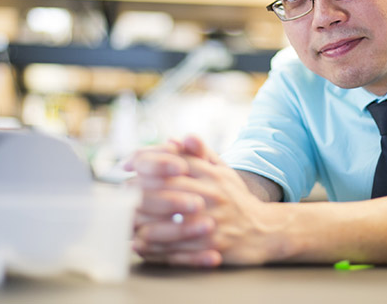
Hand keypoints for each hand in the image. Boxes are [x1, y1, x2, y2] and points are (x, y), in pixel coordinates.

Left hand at [129, 137, 280, 266]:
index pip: (173, 161)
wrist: (266, 230)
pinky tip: (140, 244)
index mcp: (212, 175)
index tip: (126, 164)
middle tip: (120, 195)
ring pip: (167, 222)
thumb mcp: (223, 172)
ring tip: (126, 221)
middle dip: (137, 192)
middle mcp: (212, 195)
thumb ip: (201, 154)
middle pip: (165, 189)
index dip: (146, 160)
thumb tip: (177, 137)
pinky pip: (177, 249)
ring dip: (142, 222)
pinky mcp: (213, 246)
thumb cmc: (237, 200)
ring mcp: (212, 221)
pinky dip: (155, 248)